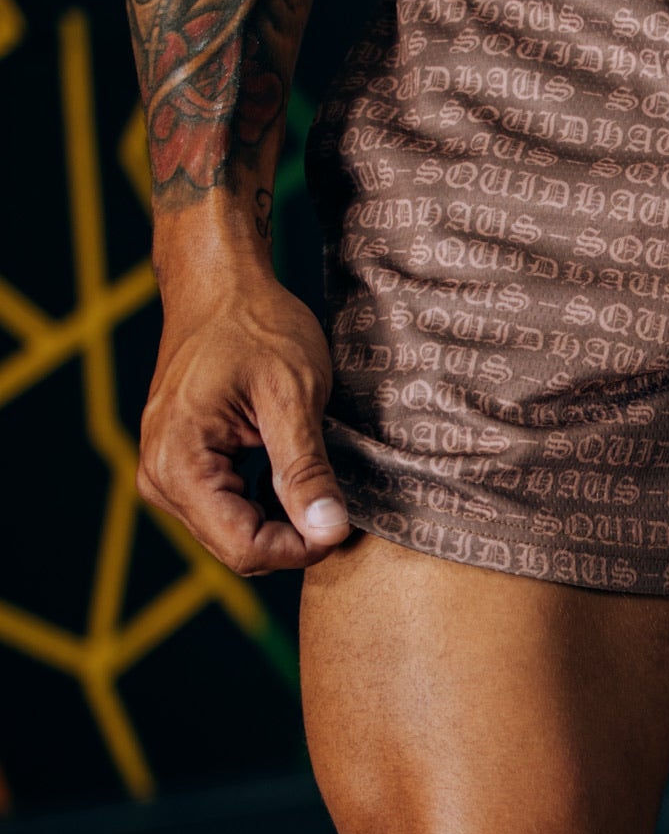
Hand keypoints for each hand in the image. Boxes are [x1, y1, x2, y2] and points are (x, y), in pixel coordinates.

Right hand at [137, 265, 350, 573]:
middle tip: (341, 505)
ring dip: (280, 524)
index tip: (344, 526)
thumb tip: (329, 531)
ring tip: (319, 486)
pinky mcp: (180, 466)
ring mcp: (165, 473)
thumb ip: (305, 469)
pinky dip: (264, 506)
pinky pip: (224, 510)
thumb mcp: (292, 395)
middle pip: (235, 547)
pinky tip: (293, 481)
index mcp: (180, 462)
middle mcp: (159, 477)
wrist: (219, 285)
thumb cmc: (255, 325)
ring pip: (232, 534)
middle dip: (292, 539)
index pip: (242, 547)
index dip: (300, 549)